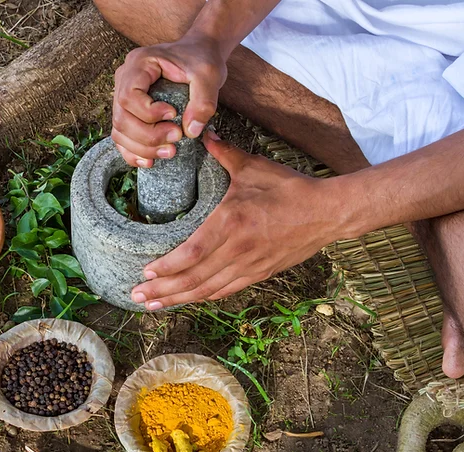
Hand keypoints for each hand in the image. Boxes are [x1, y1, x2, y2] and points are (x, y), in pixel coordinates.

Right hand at [112, 36, 227, 167]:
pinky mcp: (129, 112)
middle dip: (148, 136)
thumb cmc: (201, 59)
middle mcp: (124, 78)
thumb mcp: (209, 75)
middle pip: (121, 118)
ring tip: (170, 152)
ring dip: (142, 148)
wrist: (198, 54)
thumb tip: (190, 131)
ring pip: (119, 131)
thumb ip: (203, 101)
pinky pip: (122, 136)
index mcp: (139, 63)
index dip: (148, 113)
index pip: (129, 96)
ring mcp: (122, 96)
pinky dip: (133, 152)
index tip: (174, 115)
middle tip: (176, 139)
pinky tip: (150, 161)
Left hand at [131, 131, 343, 309]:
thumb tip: (202, 135)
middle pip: (193, 278)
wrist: (328, 213)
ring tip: (152, 304)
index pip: (192, 253)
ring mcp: (250, 266)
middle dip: (162, 290)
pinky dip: (203, 297)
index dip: (167, 267)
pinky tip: (187, 300)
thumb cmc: (291, 189)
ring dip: (177, 299)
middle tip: (136, 296)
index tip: (145, 272)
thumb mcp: (254, 168)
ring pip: (207, 290)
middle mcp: (238, 250)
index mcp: (232, 222)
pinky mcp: (259, 274)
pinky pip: (225, 291)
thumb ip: (223, 154)